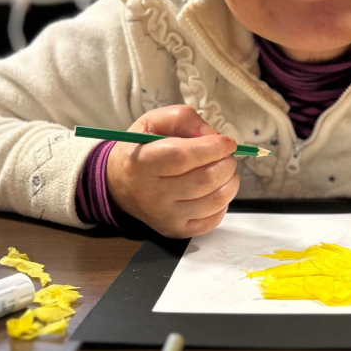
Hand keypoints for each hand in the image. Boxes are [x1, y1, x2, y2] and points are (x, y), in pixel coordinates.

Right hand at [105, 106, 238, 237]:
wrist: (119, 185)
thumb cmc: (140, 149)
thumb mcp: (152, 122)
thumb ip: (183, 119)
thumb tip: (214, 136)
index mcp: (142, 163)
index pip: (183, 157)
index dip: (213, 148)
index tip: (228, 142)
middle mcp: (152, 195)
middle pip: (205, 179)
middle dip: (227, 163)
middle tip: (226, 155)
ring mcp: (165, 217)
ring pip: (215, 200)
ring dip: (230, 181)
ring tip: (223, 170)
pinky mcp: (176, 231)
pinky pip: (214, 219)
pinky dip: (223, 201)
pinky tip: (214, 189)